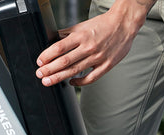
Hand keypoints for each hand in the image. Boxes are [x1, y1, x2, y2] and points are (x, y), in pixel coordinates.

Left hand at [35, 0, 154, 85]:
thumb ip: (67, 33)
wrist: (124, 24)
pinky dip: (80, 82)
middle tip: (40, 75)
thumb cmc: (103, 25)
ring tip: (48, 81)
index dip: (47, 56)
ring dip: (59, 77)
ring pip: (75, 70)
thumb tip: (52, 39)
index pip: (59, 48)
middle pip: (65, 61)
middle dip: (49, 70)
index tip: (39, 62)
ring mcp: (98, 57)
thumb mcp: (82, 25)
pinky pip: (91, 77)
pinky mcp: (107, 65)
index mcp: (81, 36)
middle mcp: (88, 47)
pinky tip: (71, 82)